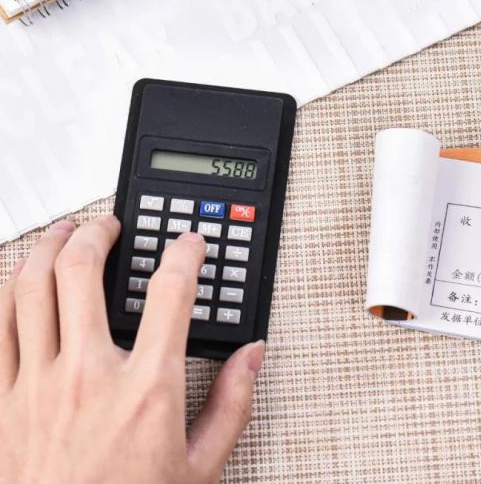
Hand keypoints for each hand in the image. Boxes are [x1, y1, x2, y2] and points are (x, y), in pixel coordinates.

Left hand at [0, 216, 264, 483]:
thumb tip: (252, 357)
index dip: (183, 254)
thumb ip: (233, 404)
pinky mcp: (2, 402)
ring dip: (49, 248)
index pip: (170, 294)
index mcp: (147, 390)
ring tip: (65, 234)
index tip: (188, 244)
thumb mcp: (201, 466)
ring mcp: (37, 387)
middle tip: (111, 226)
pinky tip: (19, 280)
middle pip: (83, 272)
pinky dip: (5, 292)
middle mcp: (88, 377)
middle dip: (99, 233)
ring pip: (29, 288)